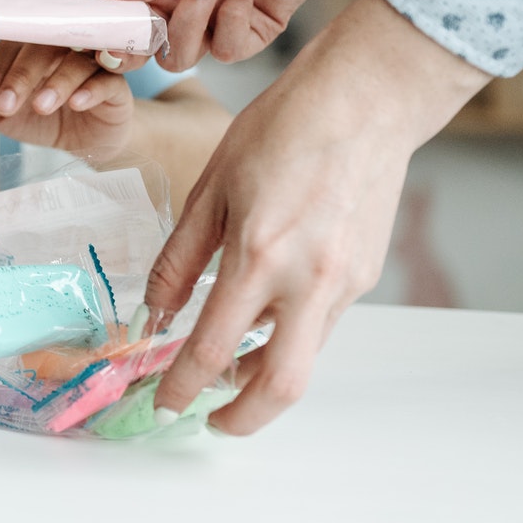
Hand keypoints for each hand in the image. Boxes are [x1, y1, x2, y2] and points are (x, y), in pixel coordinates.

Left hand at [0, 42, 133, 158]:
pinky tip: (76, 104)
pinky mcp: (116, 85)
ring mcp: (91, 64)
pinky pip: (108, 80)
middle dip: (20, 76)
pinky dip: (91, 90)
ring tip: (40, 107)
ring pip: (76, 61)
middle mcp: (62, 49)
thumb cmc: (45, 121)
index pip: (10, 46)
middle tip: (6, 105)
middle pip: (42, 47)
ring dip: (56, 83)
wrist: (86, 144)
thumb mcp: (9, 119)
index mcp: (31, 49)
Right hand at [108, 0, 434, 70]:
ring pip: (182, 55)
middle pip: (144, 44)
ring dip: (190, 25)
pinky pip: (229, 49)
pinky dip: (231, 24)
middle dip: (137, 47)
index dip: (106, 27)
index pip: (116, 9)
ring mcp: (216, 16)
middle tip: (145, 32)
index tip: (101, 34)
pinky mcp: (255, 27)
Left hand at [144, 0, 488, 432]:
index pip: (212, 348)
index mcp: (259, 256)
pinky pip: (320, 324)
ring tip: (225, 365)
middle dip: (242, 419)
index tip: (162, 402)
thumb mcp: (210, 189)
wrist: (363, 102)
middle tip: (208, 421)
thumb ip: (180, 259)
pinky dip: (288, 334)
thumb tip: (156, 315)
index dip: (181, 386)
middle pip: (281, 386)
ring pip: (304, 356)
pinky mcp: (365, 277)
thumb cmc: (279, 130)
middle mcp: (310, 280)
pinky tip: (262, 312)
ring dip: (263, 374)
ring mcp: (346, 283)